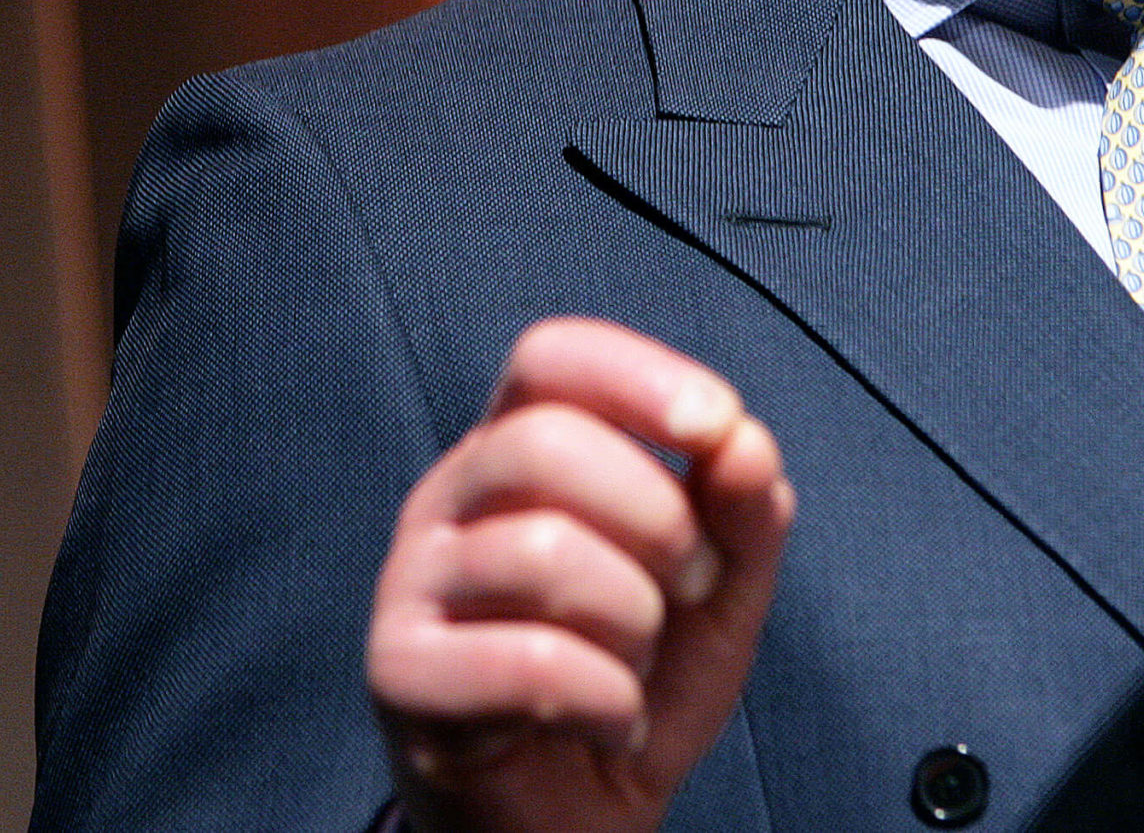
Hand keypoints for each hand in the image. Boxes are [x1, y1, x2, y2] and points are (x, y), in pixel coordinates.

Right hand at [367, 318, 793, 832]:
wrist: (574, 821)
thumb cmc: (638, 676)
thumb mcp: (720, 588)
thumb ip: (744, 508)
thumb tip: (743, 441)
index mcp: (517, 448)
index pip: (551, 357)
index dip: (638, 374)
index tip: (716, 425)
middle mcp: (449, 498)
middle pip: (546, 443)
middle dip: (659, 517)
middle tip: (690, 587)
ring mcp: (410, 584)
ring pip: (540, 550)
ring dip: (633, 618)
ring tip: (638, 663)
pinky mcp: (399, 676)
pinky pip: (523, 662)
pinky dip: (604, 697)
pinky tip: (612, 719)